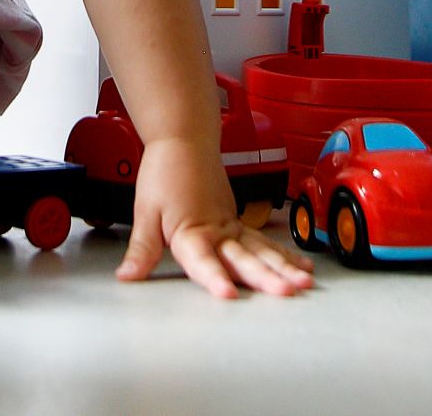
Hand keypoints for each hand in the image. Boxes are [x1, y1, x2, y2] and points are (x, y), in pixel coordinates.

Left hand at [117, 137, 312, 298]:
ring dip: (284, 267)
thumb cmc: (166, 171)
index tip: (228, 294)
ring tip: (303, 284)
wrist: (184, 138)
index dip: (214, 277)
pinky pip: (264, 242)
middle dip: (266, 277)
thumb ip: (142, 249)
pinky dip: (284, 255)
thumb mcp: (145, 211)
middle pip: (242, 257)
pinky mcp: (238, 221)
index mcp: (192, 229)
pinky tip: (301, 268)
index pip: (203, 259)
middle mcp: (217, 229)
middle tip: (286, 292)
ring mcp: (232, 225)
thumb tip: (128, 276)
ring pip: (261, 250)